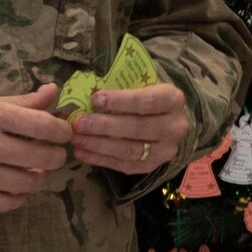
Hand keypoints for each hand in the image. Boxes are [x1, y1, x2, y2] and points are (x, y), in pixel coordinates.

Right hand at [0, 84, 70, 212]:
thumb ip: (25, 101)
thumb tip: (54, 90)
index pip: (43, 125)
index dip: (62, 131)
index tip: (64, 134)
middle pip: (41, 157)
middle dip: (56, 157)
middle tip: (55, 155)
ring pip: (27, 183)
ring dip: (39, 178)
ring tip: (37, 170)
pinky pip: (7, 203)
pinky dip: (19, 197)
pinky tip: (18, 187)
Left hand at [69, 82, 188, 174]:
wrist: (168, 121)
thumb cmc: (149, 97)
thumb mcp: (143, 85)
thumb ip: (122, 87)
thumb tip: (87, 91)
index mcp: (173, 100)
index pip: (146, 102)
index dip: (120, 101)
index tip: (95, 99)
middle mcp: (174, 127)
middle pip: (137, 128)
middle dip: (104, 126)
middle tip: (79, 123)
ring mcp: (164, 150)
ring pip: (129, 150)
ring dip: (98, 145)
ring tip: (76, 138)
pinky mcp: (151, 166)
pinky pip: (123, 166)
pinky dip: (100, 159)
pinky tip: (82, 152)